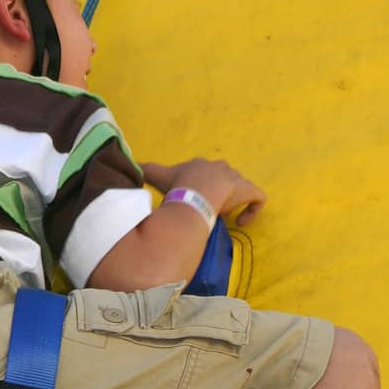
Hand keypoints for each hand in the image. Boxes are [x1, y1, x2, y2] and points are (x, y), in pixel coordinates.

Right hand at [141, 158, 266, 223]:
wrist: (196, 193)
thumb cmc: (178, 186)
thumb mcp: (157, 177)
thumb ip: (143, 171)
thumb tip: (130, 166)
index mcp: (200, 165)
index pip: (203, 173)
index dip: (200, 187)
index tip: (195, 201)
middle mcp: (220, 168)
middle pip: (223, 179)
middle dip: (217, 194)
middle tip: (208, 210)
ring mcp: (236, 179)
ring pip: (239, 188)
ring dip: (232, 202)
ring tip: (223, 216)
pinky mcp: (248, 191)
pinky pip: (258, 199)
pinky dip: (252, 210)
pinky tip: (240, 223)